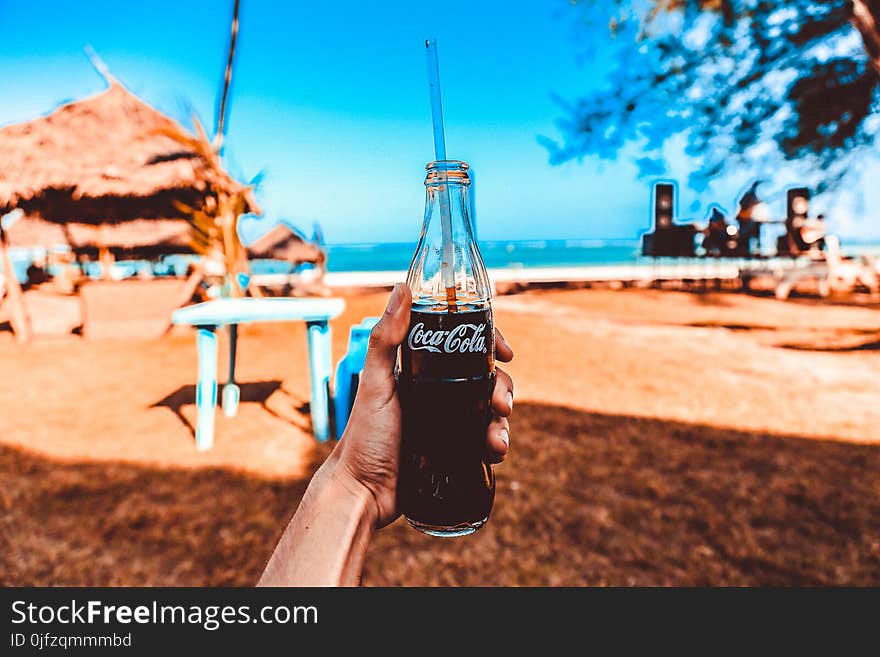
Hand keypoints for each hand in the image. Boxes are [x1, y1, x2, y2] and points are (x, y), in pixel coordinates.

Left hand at [330, 283, 514, 527]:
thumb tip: (402, 288)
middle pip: (483, 378)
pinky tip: (495, 452)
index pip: (461, 346)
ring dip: (502, 420)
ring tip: (497, 437)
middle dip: (501, 388)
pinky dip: (496, 443)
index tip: (506, 351)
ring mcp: (447, 421)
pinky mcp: (454, 449)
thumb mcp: (375, 383)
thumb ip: (386, 338)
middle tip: (501, 404)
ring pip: (488, 410)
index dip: (488, 344)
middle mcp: (436, 392)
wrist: (364, 492)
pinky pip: (484, 440)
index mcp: (421, 370)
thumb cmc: (363, 436)